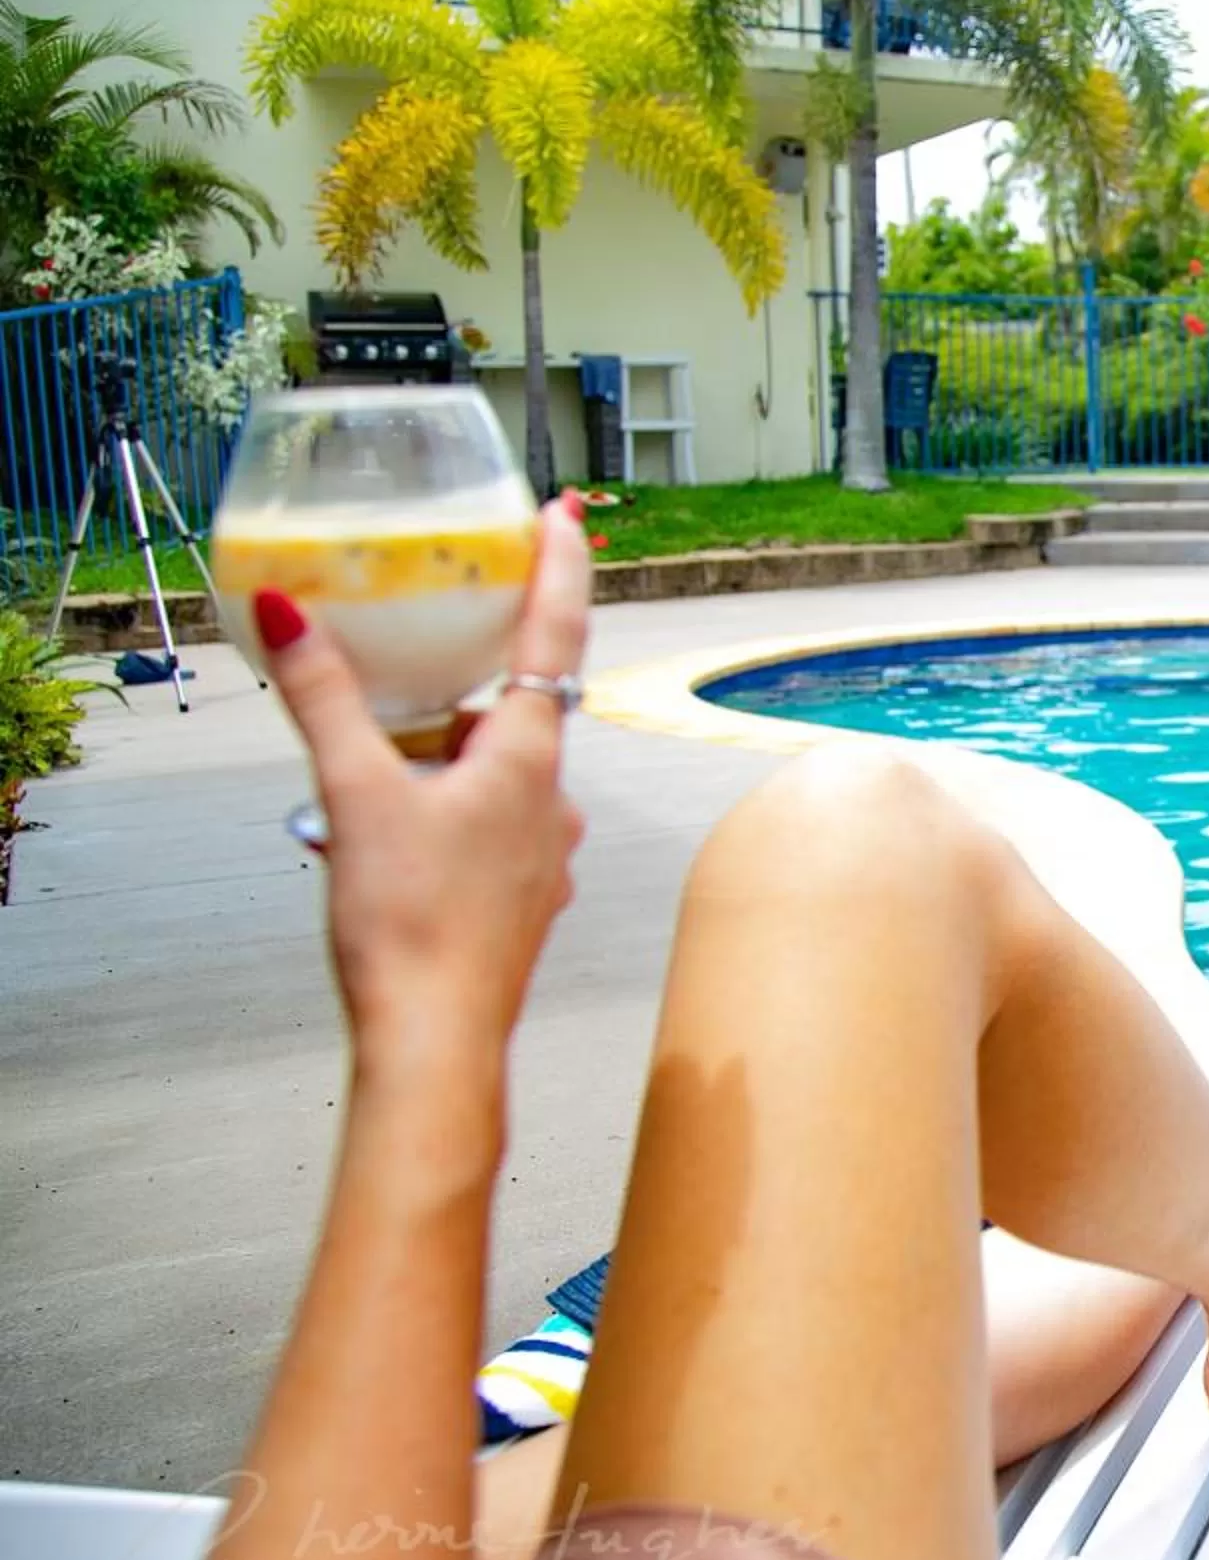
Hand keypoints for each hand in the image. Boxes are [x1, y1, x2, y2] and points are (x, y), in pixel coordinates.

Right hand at [256, 498, 592, 1076]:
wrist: (436, 1042)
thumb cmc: (407, 922)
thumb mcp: (352, 794)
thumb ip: (324, 700)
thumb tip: (291, 612)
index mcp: (527, 760)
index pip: (554, 637)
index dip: (559, 570)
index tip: (565, 517)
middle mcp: (553, 801)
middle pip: (508, 715)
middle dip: (450, 700)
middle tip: (393, 695)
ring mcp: (544, 856)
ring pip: (491, 781)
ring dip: (436, 770)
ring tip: (363, 798)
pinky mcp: (523, 902)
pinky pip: (485, 834)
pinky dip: (441, 821)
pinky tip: (388, 852)